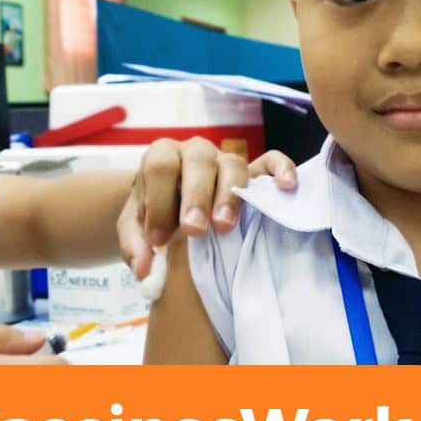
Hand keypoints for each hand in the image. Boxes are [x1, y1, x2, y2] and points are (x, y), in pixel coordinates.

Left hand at [119, 139, 296, 278]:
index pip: (160, 166)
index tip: (159, 237)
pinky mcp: (254, 170)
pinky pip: (271, 161)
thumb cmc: (156, 216)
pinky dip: (280, 169)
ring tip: (225, 226)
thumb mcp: (135, 229)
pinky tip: (285, 187)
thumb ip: (134, 245)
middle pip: (198, 161)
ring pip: (233, 164)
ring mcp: (226, 160)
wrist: (174, 205)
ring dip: (230, 195)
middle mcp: (194, 152)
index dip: (159, 201)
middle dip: (196, 196)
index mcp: (162, 158)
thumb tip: (144, 269)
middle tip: (194, 230)